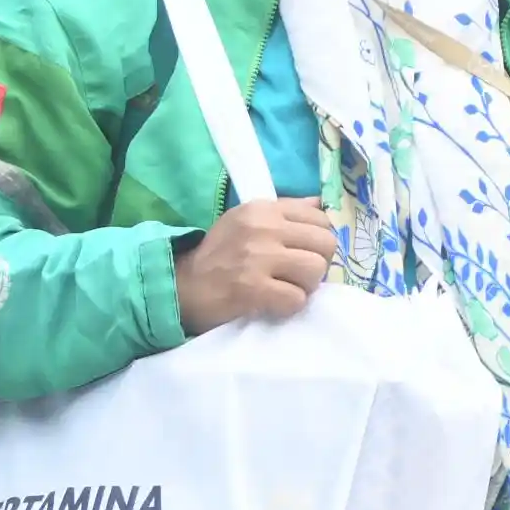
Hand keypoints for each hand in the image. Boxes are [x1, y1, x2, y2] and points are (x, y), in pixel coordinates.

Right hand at [174, 197, 337, 333]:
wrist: (184, 285)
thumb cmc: (219, 254)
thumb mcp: (246, 220)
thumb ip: (284, 211)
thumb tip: (320, 204)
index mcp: (263, 209)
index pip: (320, 218)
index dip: (317, 241)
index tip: (302, 253)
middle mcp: (263, 228)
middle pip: (325, 243)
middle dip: (318, 263)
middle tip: (298, 274)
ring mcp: (258, 258)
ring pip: (315, 270)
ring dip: (305, 286)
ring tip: (286, 288)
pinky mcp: (253, 289)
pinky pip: (296, 299)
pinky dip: (289, 305)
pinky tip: (274, 303)